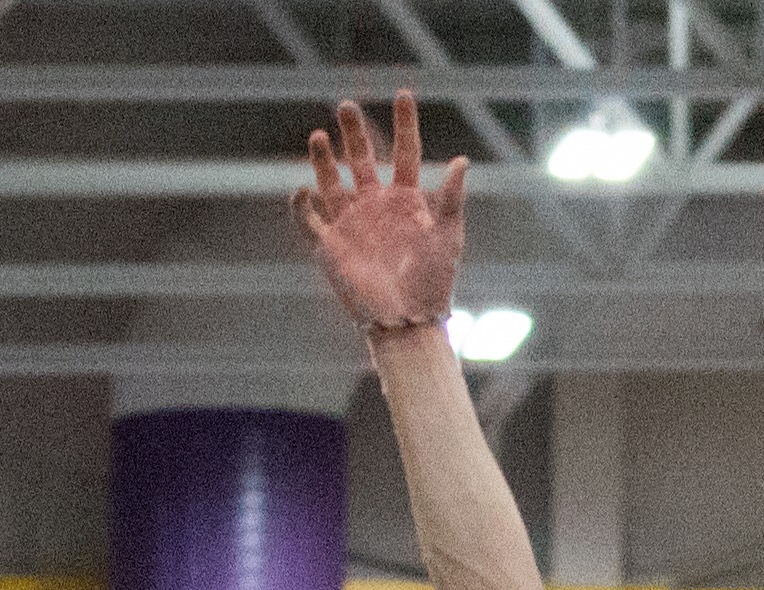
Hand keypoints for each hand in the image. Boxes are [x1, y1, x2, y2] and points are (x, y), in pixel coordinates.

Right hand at [297, 90, 464, 335]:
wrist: (408, 321)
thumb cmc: (433, 282)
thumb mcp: (448, 236)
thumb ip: (452, 198)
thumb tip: (463, 160)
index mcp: (407, 200)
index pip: (407, 152)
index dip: (405, 123)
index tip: (403, 94)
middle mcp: (376, 206)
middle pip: (362, 159)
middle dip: (355, 133)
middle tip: (347, 106)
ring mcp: (351, 224)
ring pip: (331, 183)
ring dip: (323, 160)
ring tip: (318, 136)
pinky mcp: (329, 246)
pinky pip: (308, 221)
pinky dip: (301, 206)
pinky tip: (300, 190)